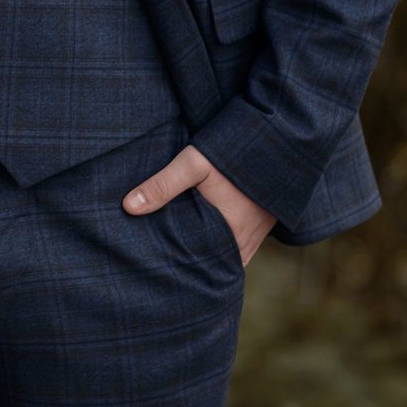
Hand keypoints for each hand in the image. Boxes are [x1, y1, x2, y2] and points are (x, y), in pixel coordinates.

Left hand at [123, 145, 273, 263]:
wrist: (278, 139)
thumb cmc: (234, 153)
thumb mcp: (195, 164)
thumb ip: (163, 185)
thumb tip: (128, 206)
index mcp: (231, 236)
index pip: (199, 266)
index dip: (177, 266)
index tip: (153, 265)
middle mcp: (245, 243)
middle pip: (211, 263)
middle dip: (187, 262)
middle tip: (157, 262)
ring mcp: (255, 236)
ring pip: (223, 256)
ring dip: (203, 253)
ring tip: (173, 251)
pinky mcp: (260, 226)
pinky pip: (235, 245)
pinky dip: (218, 244)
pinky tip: (198, 235)